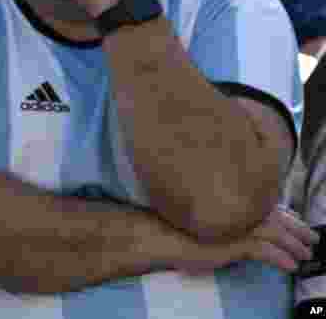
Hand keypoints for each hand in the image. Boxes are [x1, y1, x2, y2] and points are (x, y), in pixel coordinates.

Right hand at [176, 206, 318, 274]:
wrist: (157, 234)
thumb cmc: (174, 224)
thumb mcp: (205, 217)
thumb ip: (224, 214)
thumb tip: (241, 218)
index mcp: (228, 199)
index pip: (264, 204)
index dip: (284, 213)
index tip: (296, 219)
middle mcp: (235, 208)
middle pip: (275, 217)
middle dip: (296, 228)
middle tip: (312, 238)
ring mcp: (235, 225)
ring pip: (274, 233)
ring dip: (294, 245)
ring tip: (304, 255)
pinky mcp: (233, 243)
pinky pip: (264, 251)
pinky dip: (280, 259)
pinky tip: (289, 267)